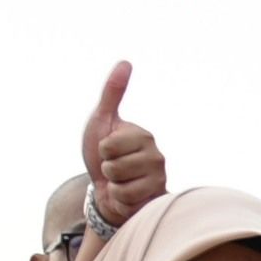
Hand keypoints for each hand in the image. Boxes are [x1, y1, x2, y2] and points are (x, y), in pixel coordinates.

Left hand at [81, 62, 166, 227]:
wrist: (108, 189)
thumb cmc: (103, 154)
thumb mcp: (102, 120)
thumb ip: (112, 92)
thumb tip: (126, 61)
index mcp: (143, 135)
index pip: (109, 145)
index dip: (101, 150)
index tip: (108, 151)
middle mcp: (157, 156)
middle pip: (114, 164)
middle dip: (107, 169)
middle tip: (114, 169)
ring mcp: (158, 179)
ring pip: (121, 183)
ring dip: (113, 185)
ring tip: (120, 182)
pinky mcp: (157, 198)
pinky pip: (127, 199)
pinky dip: (119, 199)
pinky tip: (126, 196)